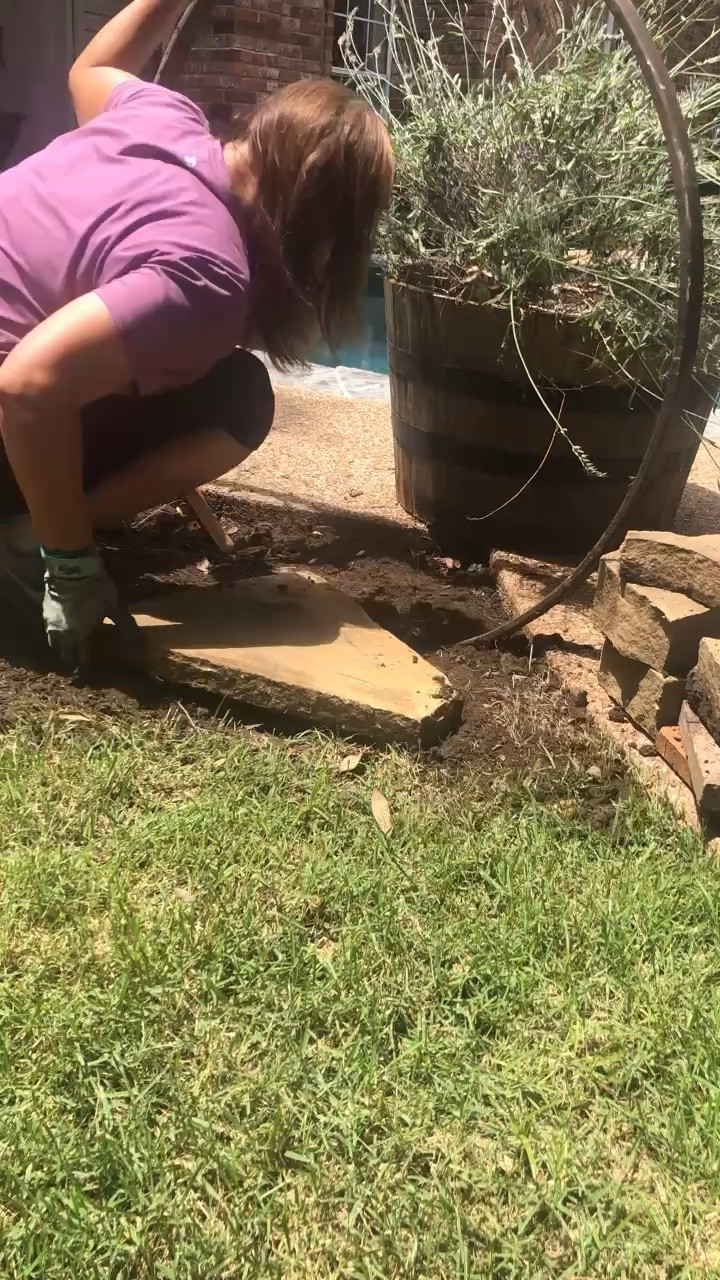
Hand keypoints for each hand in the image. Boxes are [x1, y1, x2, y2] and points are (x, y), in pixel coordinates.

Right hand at [42, 548, 139, 669]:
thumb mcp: (114, 607)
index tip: (88, 670)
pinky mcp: (45, 610)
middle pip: (64, 651)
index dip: (85, 664)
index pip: (82, 656)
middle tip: (75, 663)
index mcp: (81, 635)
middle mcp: (64, 633)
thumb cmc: (95, 589)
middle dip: (70, 658)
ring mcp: (52, 622)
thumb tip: (140, 641)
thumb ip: (124, 624)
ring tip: (64, 649)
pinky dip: (53, 633)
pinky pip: (48, 628)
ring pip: (53, 641)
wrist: (72, 569)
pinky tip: (56, 630)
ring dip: (59, 647)